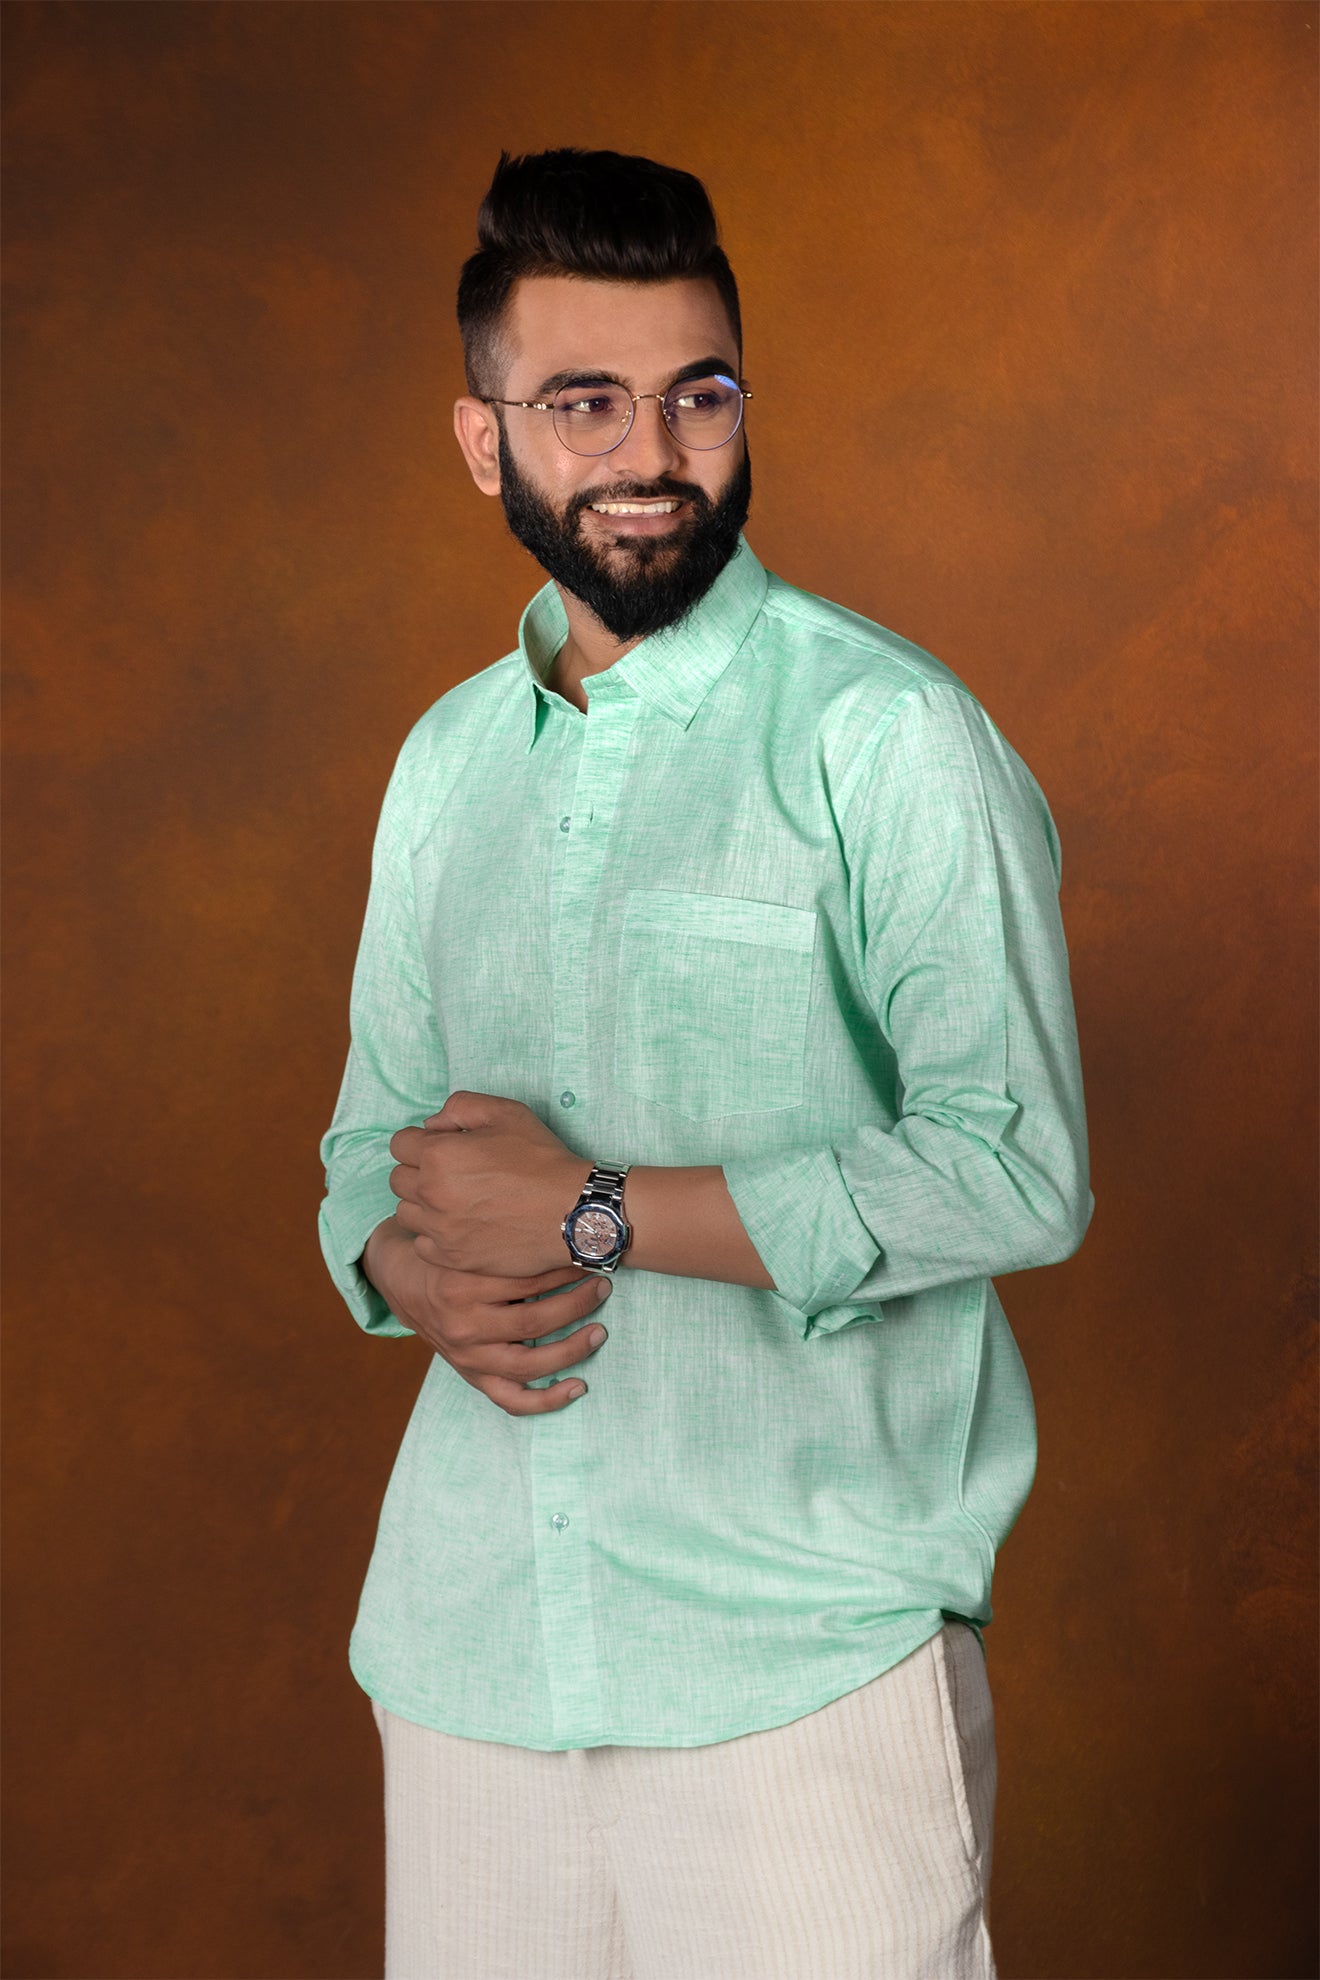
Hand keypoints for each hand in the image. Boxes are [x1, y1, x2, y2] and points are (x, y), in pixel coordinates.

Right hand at [362, 1218, 610, 1415]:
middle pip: (533, 1320)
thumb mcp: (465, 1236)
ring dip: (572, 1348)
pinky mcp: (471, 1375)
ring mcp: (467, 1356)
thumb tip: (563, 1222)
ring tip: (598, 1331)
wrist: (401, 1278)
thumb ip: (503, 1238)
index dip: (565, 1270)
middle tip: (603, 1286)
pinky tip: (578, 1386)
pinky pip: (511, 1399)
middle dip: (577, 1303)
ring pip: (529, 1363)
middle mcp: (462, 1324)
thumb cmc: (445, 1250)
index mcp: (460, 1283)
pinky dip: (547, 1400)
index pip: (527, 1280)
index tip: (590, 1257)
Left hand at [389, 1091, 588, 1277]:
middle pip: (398, 1179)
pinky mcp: (452, 1257)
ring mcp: (440, 1229)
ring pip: (405, 1213)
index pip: (400, 1144)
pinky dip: (435, 1236)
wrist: (572, 1211)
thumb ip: (461, 1106)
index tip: (444, 1148)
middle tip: (453, 1174)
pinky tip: (460, 1226)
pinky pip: (422, 1245)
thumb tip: (432, 1124)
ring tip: (456, 1201)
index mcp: (438, 1154)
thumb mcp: (507, 1112)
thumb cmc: (542, 1160)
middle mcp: (431, 1192)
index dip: (422, 1142)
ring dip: (423, 1205)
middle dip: (419, 1172)